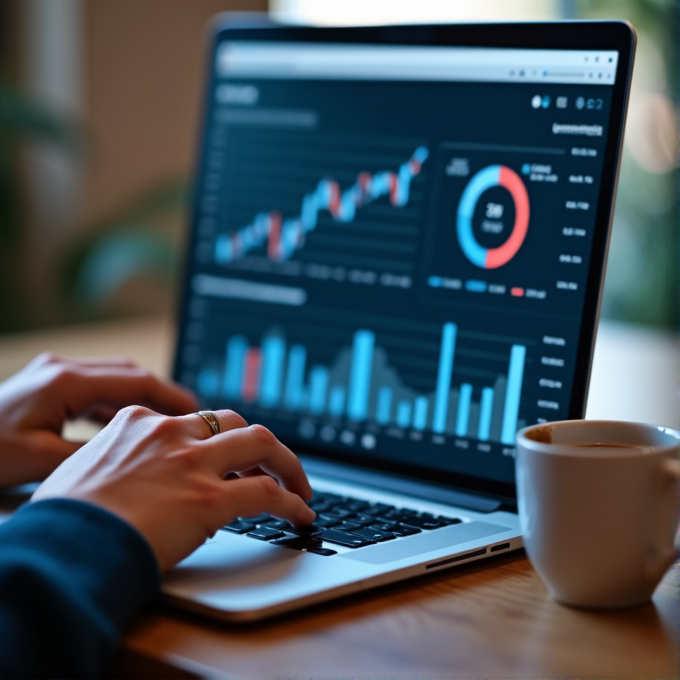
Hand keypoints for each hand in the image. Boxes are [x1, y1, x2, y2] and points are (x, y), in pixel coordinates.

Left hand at [0, 353, 198, 486]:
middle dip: (162, 393)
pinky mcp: (45, 384)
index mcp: (64, 382)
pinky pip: (93, 389)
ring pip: (112, 379)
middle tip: (190, 415)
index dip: (170, 395)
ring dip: (140, 397)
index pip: (135, 380)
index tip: (196, 411)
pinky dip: (116, 403)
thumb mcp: (42, 461)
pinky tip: (125, 423)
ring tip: (164, 421)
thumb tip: (137, 455)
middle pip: (128, 373)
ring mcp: (52, 374)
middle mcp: (61, 369)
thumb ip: (93, 454)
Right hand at [32, 408, 315, 570]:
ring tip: (298, 484)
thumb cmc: (63, 519)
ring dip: (287, 463)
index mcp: (139, 423)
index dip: (217, 439)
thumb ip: (121, 462)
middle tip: (269, 464)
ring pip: (262, 443)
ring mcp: (194, 463)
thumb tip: (141, 481)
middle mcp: (171, 434)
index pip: (194, 420)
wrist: (62, 546)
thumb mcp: (84, 471)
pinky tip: (300, 514)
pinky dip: (292, 501)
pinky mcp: (211, 498)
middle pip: (235, 422)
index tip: (228, 454)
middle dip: (257, 443)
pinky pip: (268, 493)